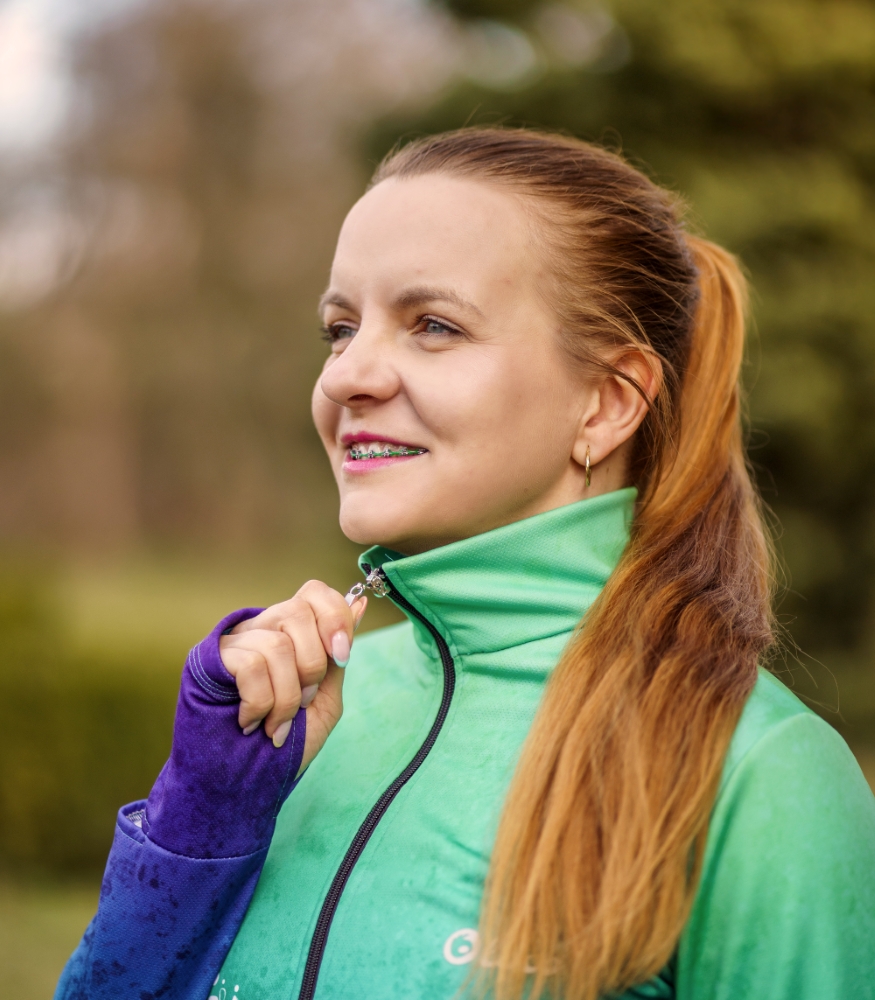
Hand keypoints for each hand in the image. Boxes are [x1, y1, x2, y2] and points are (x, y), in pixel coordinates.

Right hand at [219, 580, 365, 772]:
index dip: (334, 617)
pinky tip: (251, 722)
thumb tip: (360, 603)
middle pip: (299, 612)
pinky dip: (261, 702)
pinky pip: (251, 664)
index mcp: (291, 633)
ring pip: (277, 644)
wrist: (243, 783)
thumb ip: (338, 656)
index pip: (314, 592)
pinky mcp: (212, 660)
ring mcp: (235, 641)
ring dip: (287, 695)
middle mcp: (261, 627)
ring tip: (276, 724)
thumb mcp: (324, 698)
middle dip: (312, 665)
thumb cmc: (286, 742)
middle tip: (304, 702)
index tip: (341, 656)